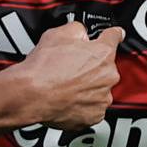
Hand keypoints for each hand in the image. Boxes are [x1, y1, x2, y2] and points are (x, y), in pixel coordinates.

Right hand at [4, 22, 122, 128]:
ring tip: (66, 84)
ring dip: (88, 86)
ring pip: (99, 88)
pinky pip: (93, 107)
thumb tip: (81, 33)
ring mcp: (102, 98)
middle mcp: (108, 76)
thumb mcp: (58, 33)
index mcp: (103, 53)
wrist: (31, 96)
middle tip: (71, 67)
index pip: (115, 36)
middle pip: (105, 66)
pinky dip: (83, 104)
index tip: (114, 34)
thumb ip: (78, 30)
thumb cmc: (43, 68)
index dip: (111, 34)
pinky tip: (68, 98)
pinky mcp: (94, 116)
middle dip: (92, 65)